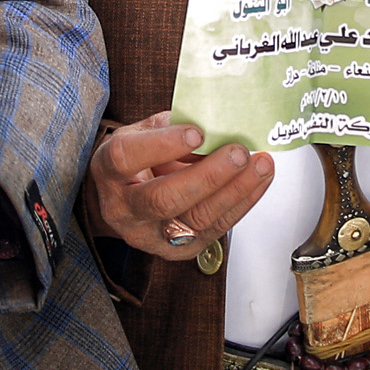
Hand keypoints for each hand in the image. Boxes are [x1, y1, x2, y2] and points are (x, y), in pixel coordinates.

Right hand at [80, 112, 273, 258]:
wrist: (128, 198)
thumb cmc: (138, 159)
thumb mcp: (143, 133)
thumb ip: (172, 127)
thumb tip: (217, 120)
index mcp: (108, 171)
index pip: (126, 158)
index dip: (162, 145)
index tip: (196, 132)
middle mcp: (124, 208)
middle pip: (164, 199)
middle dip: (208, 175)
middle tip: (238, 153)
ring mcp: (150, 235)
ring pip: (195, 219)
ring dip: (235, 191)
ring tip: (260, 165)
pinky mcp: (178, 250)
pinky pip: (215, 229)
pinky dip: (241, 203)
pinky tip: (257, 182)